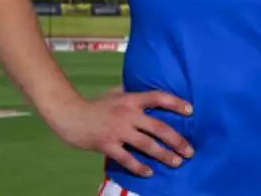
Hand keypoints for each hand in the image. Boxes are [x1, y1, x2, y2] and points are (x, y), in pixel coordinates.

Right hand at [48, 88, 193, 176]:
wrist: (69, 115)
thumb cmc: (95, 105)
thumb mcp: (115, 93)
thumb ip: (131, 92)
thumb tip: (147, 87)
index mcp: (131, 99)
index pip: (158, 97)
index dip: (176, 103)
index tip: (191, 110)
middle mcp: (128, 114)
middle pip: (158, 127)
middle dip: (177, 140)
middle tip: (190, 151)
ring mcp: (118, 130)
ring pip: (147, 144)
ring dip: (164, 155)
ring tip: (177, 162)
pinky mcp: (107, 145)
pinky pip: (127, 158)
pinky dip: (139, 166)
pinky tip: (150, 172)